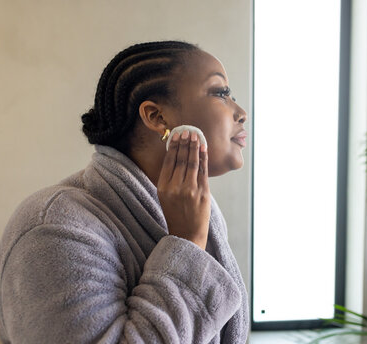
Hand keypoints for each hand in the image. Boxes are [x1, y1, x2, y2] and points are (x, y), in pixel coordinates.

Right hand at [157, 129, 209, 249]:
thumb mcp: (166, 196)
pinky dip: (203, 158)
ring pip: (192, 163)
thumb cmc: (176, 214)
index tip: (177, 136)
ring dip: (194, 147)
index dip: (174, 147)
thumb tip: (177, 156)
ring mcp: (190, 190)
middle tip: (187, 131)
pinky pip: (203, 171)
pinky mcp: (203, 193)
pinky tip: (203, 149)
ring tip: (195, 136)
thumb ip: (170, 179)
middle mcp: (175, 187)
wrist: (187, 234)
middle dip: (185, 144)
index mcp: (163, 188)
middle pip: (181, 160)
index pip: (169, 162)